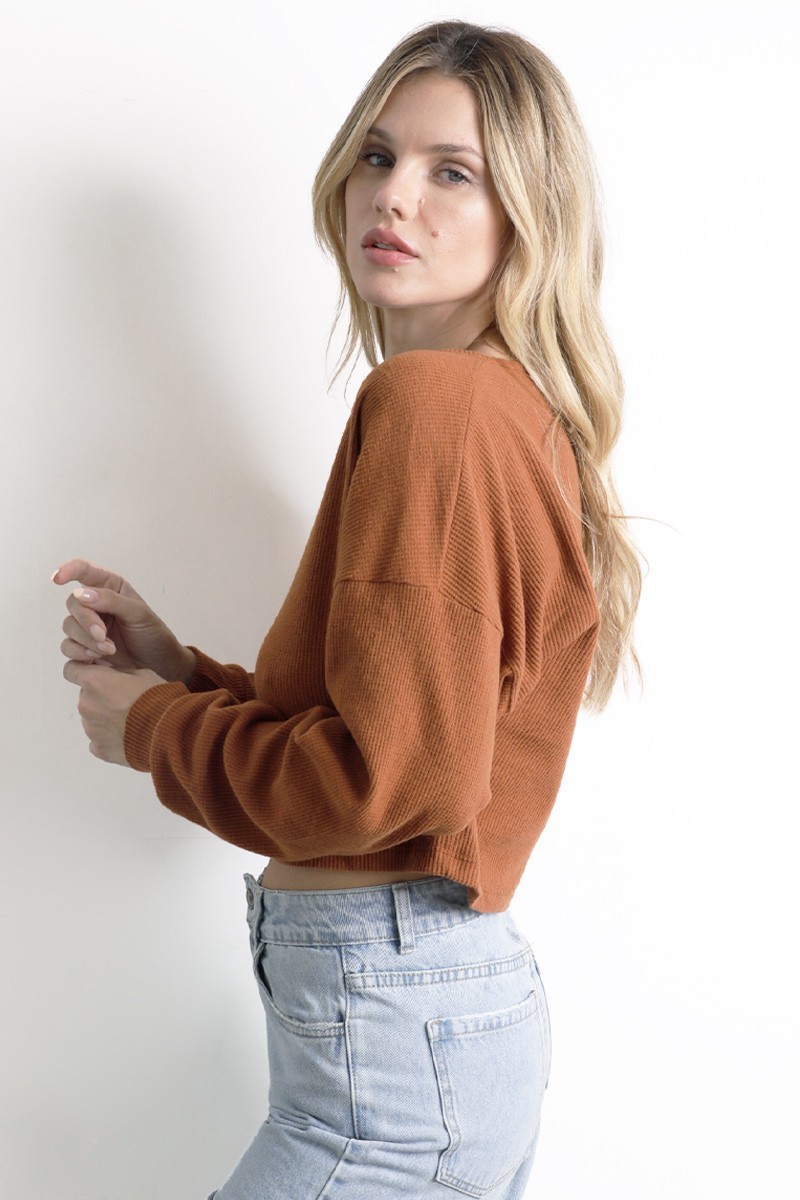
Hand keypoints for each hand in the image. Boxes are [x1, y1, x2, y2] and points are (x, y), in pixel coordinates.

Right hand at [53, 558, 195, 682]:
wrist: (158, 664)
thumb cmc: (152, 634)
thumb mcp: (139, 613)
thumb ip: (111, 600)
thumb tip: (81, 593)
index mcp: (109, 587)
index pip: (84, 571)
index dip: (68, 570)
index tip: (57, 578)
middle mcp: (94, 603)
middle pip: (74, 604)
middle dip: (86, 622)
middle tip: (103, 636)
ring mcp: (87, 626)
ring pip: (69, 626)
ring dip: (86, 640)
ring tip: (109, 649)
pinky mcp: (83, 647)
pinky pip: (69, 647)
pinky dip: (81, 653)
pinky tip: (99, 659)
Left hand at [63, 660, 165, 764]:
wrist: (169, 731)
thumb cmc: (158, 698)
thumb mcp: (142, 673)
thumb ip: (119, 673)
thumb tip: (111, 676)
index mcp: (94, 681)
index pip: (71, 670)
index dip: (83, 670)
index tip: (96, 673)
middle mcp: (86, 704)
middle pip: (86, 696)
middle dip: (101, 696)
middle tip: (126, 700)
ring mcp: (90, 729)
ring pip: (93, 719)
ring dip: (107, 718)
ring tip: (132, 720)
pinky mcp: (99, 749)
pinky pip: (99, 741)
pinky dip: (110, 738)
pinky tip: (130, 735)